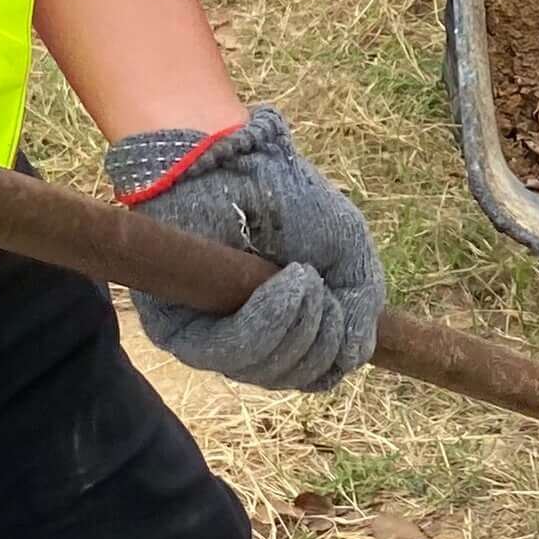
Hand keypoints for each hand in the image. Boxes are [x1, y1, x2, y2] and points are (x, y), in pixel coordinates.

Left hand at [104, 107, 384, 390]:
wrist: (236, 161)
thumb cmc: (290, 199)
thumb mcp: (348, 253)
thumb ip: (361, 309)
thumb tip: (354, 359)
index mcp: (287, 327)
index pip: (315, 373)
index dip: (335, 352)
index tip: (343, 307)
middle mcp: (248, 339)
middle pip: (292, 377)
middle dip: (321, 337)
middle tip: (319, 284)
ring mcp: (212, 336)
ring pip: (263, 370)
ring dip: (298, 326)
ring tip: (302, 276)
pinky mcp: (177, 328)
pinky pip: (227, 352)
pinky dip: (267, 322)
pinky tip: (286, 284)